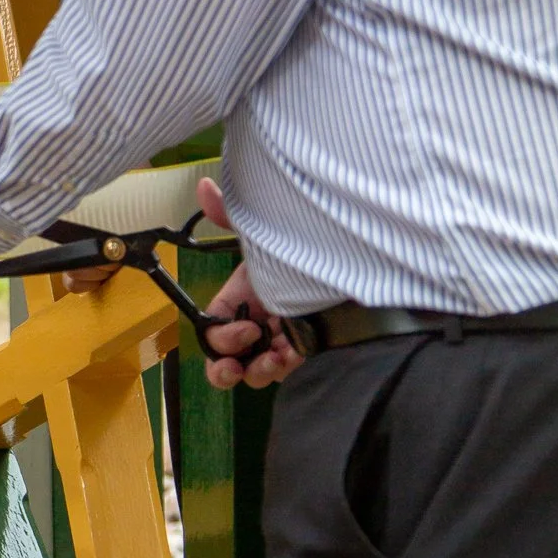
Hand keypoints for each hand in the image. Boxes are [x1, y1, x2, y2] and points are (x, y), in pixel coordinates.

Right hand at [194, 176, 300, 391]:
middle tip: (239, 366)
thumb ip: (229, 213)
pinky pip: (289, 370)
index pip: (214, 331)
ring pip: (258, 371)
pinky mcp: (308, 348)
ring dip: (262, 369)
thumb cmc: (306, 238)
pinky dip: (290, 366)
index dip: (221, 339)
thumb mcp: (263, 228)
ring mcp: (282, 337)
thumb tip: (203, 186)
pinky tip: (301, 354)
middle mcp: (257, 321)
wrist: (354, 251)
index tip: (247, 329)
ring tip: (280, 356)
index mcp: (239, 298)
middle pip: (229, 361)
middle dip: (226, 370)